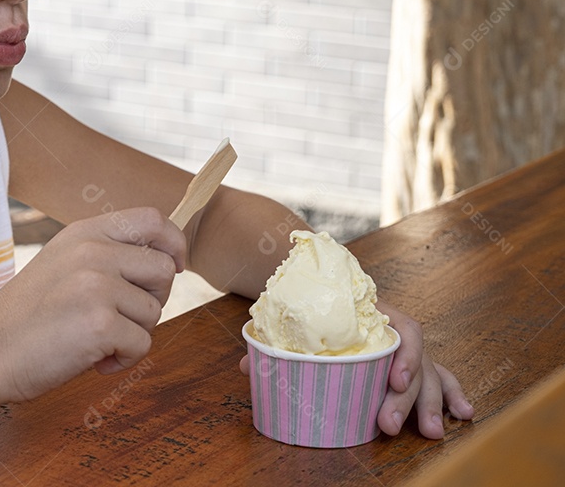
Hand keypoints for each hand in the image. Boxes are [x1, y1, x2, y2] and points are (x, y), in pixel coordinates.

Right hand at [0, 207, 186, 401]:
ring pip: (155, 311)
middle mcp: (92, 251)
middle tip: (118, 318)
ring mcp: (96, 285)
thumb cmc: (28, 316)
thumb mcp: (63, 262)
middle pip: (163, 269)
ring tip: (95, 339)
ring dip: (133, 334)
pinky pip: (142, 344)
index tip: (173, 267)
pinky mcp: (100, 323)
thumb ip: (105, 253)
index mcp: (84, 233)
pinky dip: (124, 360)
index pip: (152, 219)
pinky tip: (93, 360)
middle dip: (153, 300)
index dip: (173, 243)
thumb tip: (164, 260)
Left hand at [238, 301, 474, 437]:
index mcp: (371, 310)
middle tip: (387, 425)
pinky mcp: (404, 359)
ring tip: (432, 432)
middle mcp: (393, 326)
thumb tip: (249, 365)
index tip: (395, 379)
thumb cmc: (305, 301)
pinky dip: (448, 393)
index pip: (402, 328)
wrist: (310, 279)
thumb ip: (274, 341)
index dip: (404, 354)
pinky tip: (463, 414)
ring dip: (432, 402)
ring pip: (429, 371)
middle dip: (408, 397)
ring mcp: (401, 343)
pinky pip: (433, 374)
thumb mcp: (291, 315)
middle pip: (414, 360)